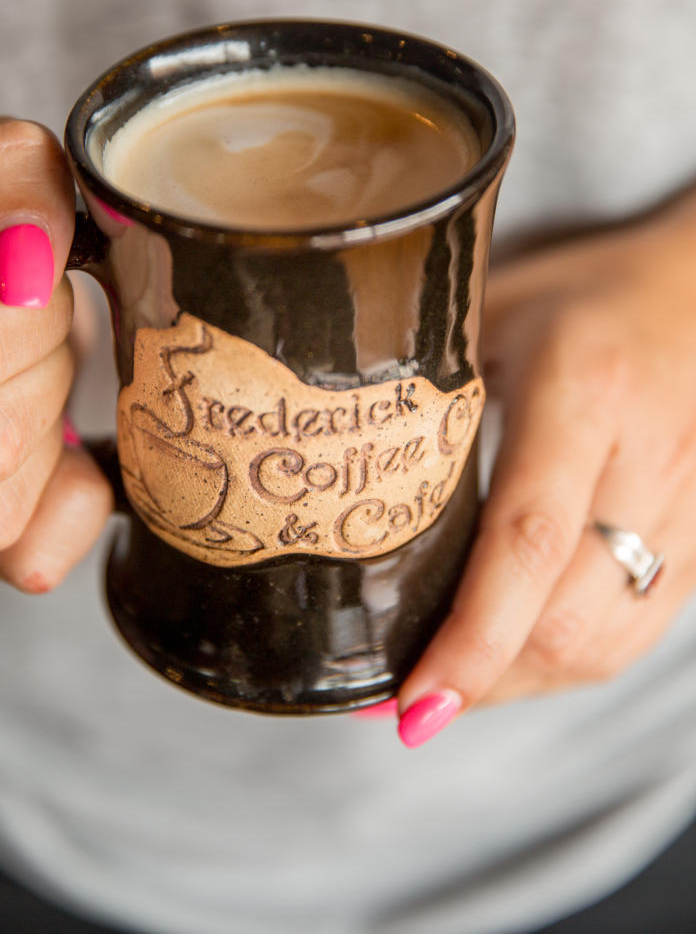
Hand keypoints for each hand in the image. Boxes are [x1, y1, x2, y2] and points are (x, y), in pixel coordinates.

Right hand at [0, 104, 111, 589]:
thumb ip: (3, 181)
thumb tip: (25, 269)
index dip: (29, 315)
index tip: (27, 275)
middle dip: (37, 372)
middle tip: (27, 324)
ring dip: (37, 435)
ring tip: (22, 373)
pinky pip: (20, 556)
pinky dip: (63, 505)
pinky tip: (58, 447)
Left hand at [396, 192, 695, 745]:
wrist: (691, 289)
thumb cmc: (579, 294)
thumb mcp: (490, 311)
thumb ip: (425, 382)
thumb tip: (330, 457)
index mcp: (584, 392)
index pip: (529, 540)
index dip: (472, 636)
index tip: (414, 700)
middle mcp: (644, 456)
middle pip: (568, 615)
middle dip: (482, 679)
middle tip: (400, 700)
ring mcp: (682, 503)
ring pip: (606, 641)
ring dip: (520, 683)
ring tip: (445, 690)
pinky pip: (637, 631)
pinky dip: (568, 664)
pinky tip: (511, 660)